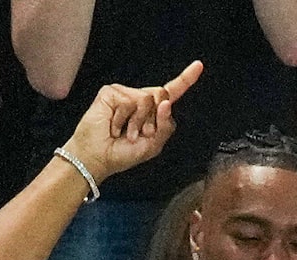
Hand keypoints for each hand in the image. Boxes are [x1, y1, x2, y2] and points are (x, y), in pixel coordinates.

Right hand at [65, 64, 205, 183]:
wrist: (98, 157)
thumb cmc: (122, 153)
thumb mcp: (153, 145)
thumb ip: (165, 126)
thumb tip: (166, 103)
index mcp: (153, 111)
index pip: (172, 92)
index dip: (186, 79)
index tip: (199, 66)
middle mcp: (140, 98)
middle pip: (162, 95)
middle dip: (154, 119)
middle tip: (140, 133)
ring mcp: (125, 93)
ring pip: (146, 99)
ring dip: (137, 122)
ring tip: (125, 132)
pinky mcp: (111, 92)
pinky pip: (127, 102)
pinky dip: (122, 119)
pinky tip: (113, 127)